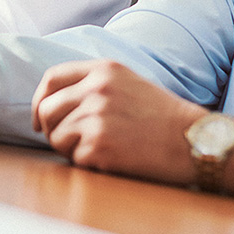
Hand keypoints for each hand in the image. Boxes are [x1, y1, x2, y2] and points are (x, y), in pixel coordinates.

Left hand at [31, 60, 213, 186]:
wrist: (193, 141)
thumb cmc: (162, 117)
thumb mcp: (128, 82)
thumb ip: (93, 84)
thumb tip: (52, 102)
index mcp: (103, 70)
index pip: (52, 78)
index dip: (40, 100)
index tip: (40, 119)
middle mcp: (96, 89)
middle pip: (48, 110)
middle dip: (51, 129)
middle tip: (69, 142)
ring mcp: (97, 117)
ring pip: (57, 137)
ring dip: (71, 149)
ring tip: (102, 149)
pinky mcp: (100, 145)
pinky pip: (74, 158)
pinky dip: (88, 163)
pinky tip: (113, 159)